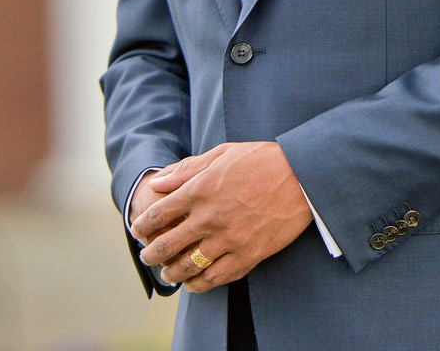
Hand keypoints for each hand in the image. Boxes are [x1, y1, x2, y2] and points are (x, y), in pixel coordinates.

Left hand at [131, 141, 312, 292]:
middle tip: (147, 257)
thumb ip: (186, 169)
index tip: (138, 231)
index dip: (143, 225)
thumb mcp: (221, 154)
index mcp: (200, 189)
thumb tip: (157, 183)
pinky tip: (193, 284)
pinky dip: (199, 284)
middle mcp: (210, 216)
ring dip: (172, 272)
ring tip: (167, 274)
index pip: (159, 214)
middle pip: (168, 244)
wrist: (301, 175)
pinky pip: (216, 277)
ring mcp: (228, 238)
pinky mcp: (248, 254)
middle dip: (152, 254)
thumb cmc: (260, 160)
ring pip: (189, 265)